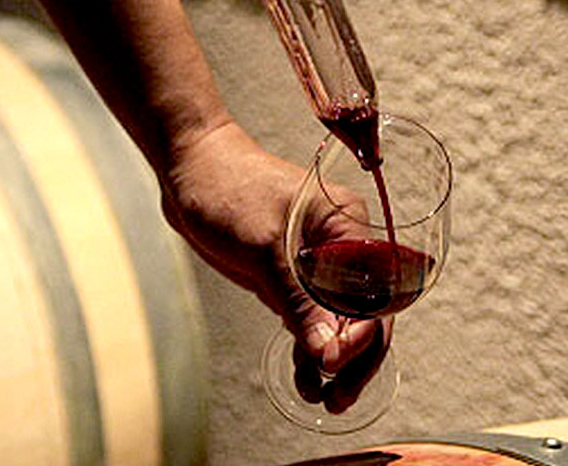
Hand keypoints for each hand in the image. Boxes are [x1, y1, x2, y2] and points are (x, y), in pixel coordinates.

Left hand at [161, 121, 391, 381]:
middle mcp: (341, 246)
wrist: (191, 169)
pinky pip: (312, 318)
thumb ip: (298, 299)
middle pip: (365, 311)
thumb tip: (329, 351)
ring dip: (333, 360)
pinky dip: (310, 347)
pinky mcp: (291, 276)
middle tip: (338, 397)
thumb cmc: (229, 188)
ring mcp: (317, 264)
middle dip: (355, 357)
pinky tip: (305, 376)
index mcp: (348, 226)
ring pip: (339, 321)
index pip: (376, 290)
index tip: (335, 363)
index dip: (364, 333)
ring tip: (322, 398)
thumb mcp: (264, 246)